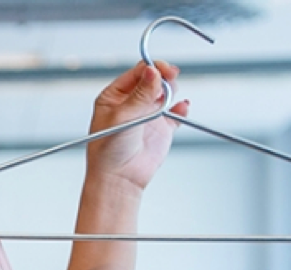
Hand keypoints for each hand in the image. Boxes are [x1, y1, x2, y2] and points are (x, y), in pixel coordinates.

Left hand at [84, 60, 189, 194]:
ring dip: (171, 91)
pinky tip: (182, 107)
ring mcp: (147, 114)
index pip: (137, 73)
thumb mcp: (122, 117)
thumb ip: (140, 94)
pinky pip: (176, 113)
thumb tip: (152, 71)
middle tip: (171, 79)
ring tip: (169, 100)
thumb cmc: (108, 152)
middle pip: (154, 79)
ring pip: (166, 93)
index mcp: (115, 96)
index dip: (152, 68)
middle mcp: (131, 103)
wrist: (119, 180)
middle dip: (164, 77)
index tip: (163, 69)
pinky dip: (181, 108)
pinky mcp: (161, 128)